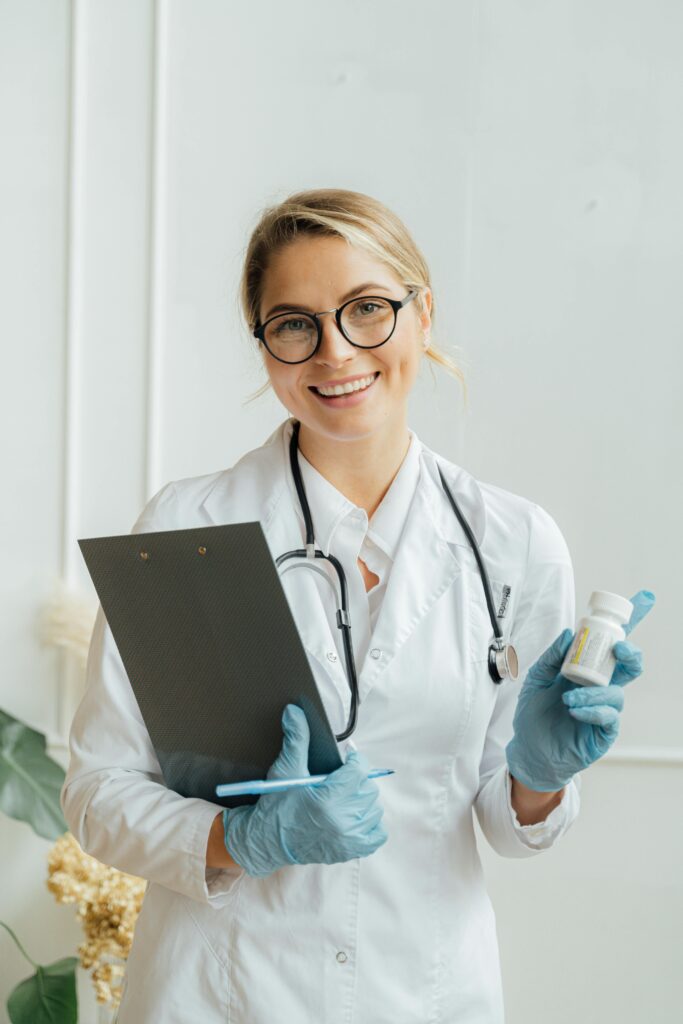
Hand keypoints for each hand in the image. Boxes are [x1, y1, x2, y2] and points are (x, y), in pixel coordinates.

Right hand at [222, 704, 386, 876]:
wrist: (267, 841)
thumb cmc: (276, 805)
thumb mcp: (286, 770)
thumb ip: (296, 739)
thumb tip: (295, 711)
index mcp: (328, 800)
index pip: (359, 770)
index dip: (354, 761)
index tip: (346, 760)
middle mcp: (342, 821)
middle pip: (368, 788)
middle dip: (356, 779)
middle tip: (339, 779)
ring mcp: (349, 840)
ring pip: (374, 809)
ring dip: (363, 800)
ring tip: (344, 796)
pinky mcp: (351, 852)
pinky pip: (378, 834)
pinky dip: (371, 824)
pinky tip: (355, 816)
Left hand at [505, 589, 654, 791]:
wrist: (529, 749)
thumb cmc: (535, 714)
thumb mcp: (536, 679)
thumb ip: (551, 657)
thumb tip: (569, 634)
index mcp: (586, 670)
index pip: (611, 644)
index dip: (630, 623)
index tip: (644, 599)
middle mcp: (600, 687)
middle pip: (629, 665)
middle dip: (630, 653)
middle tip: (619, 648)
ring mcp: (604, 709)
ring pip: (616, 693)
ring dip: (594, 691)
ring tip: (569, 697)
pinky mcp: (603, 731)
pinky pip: (610, 717)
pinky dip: (593, 710)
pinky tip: (575, 710)